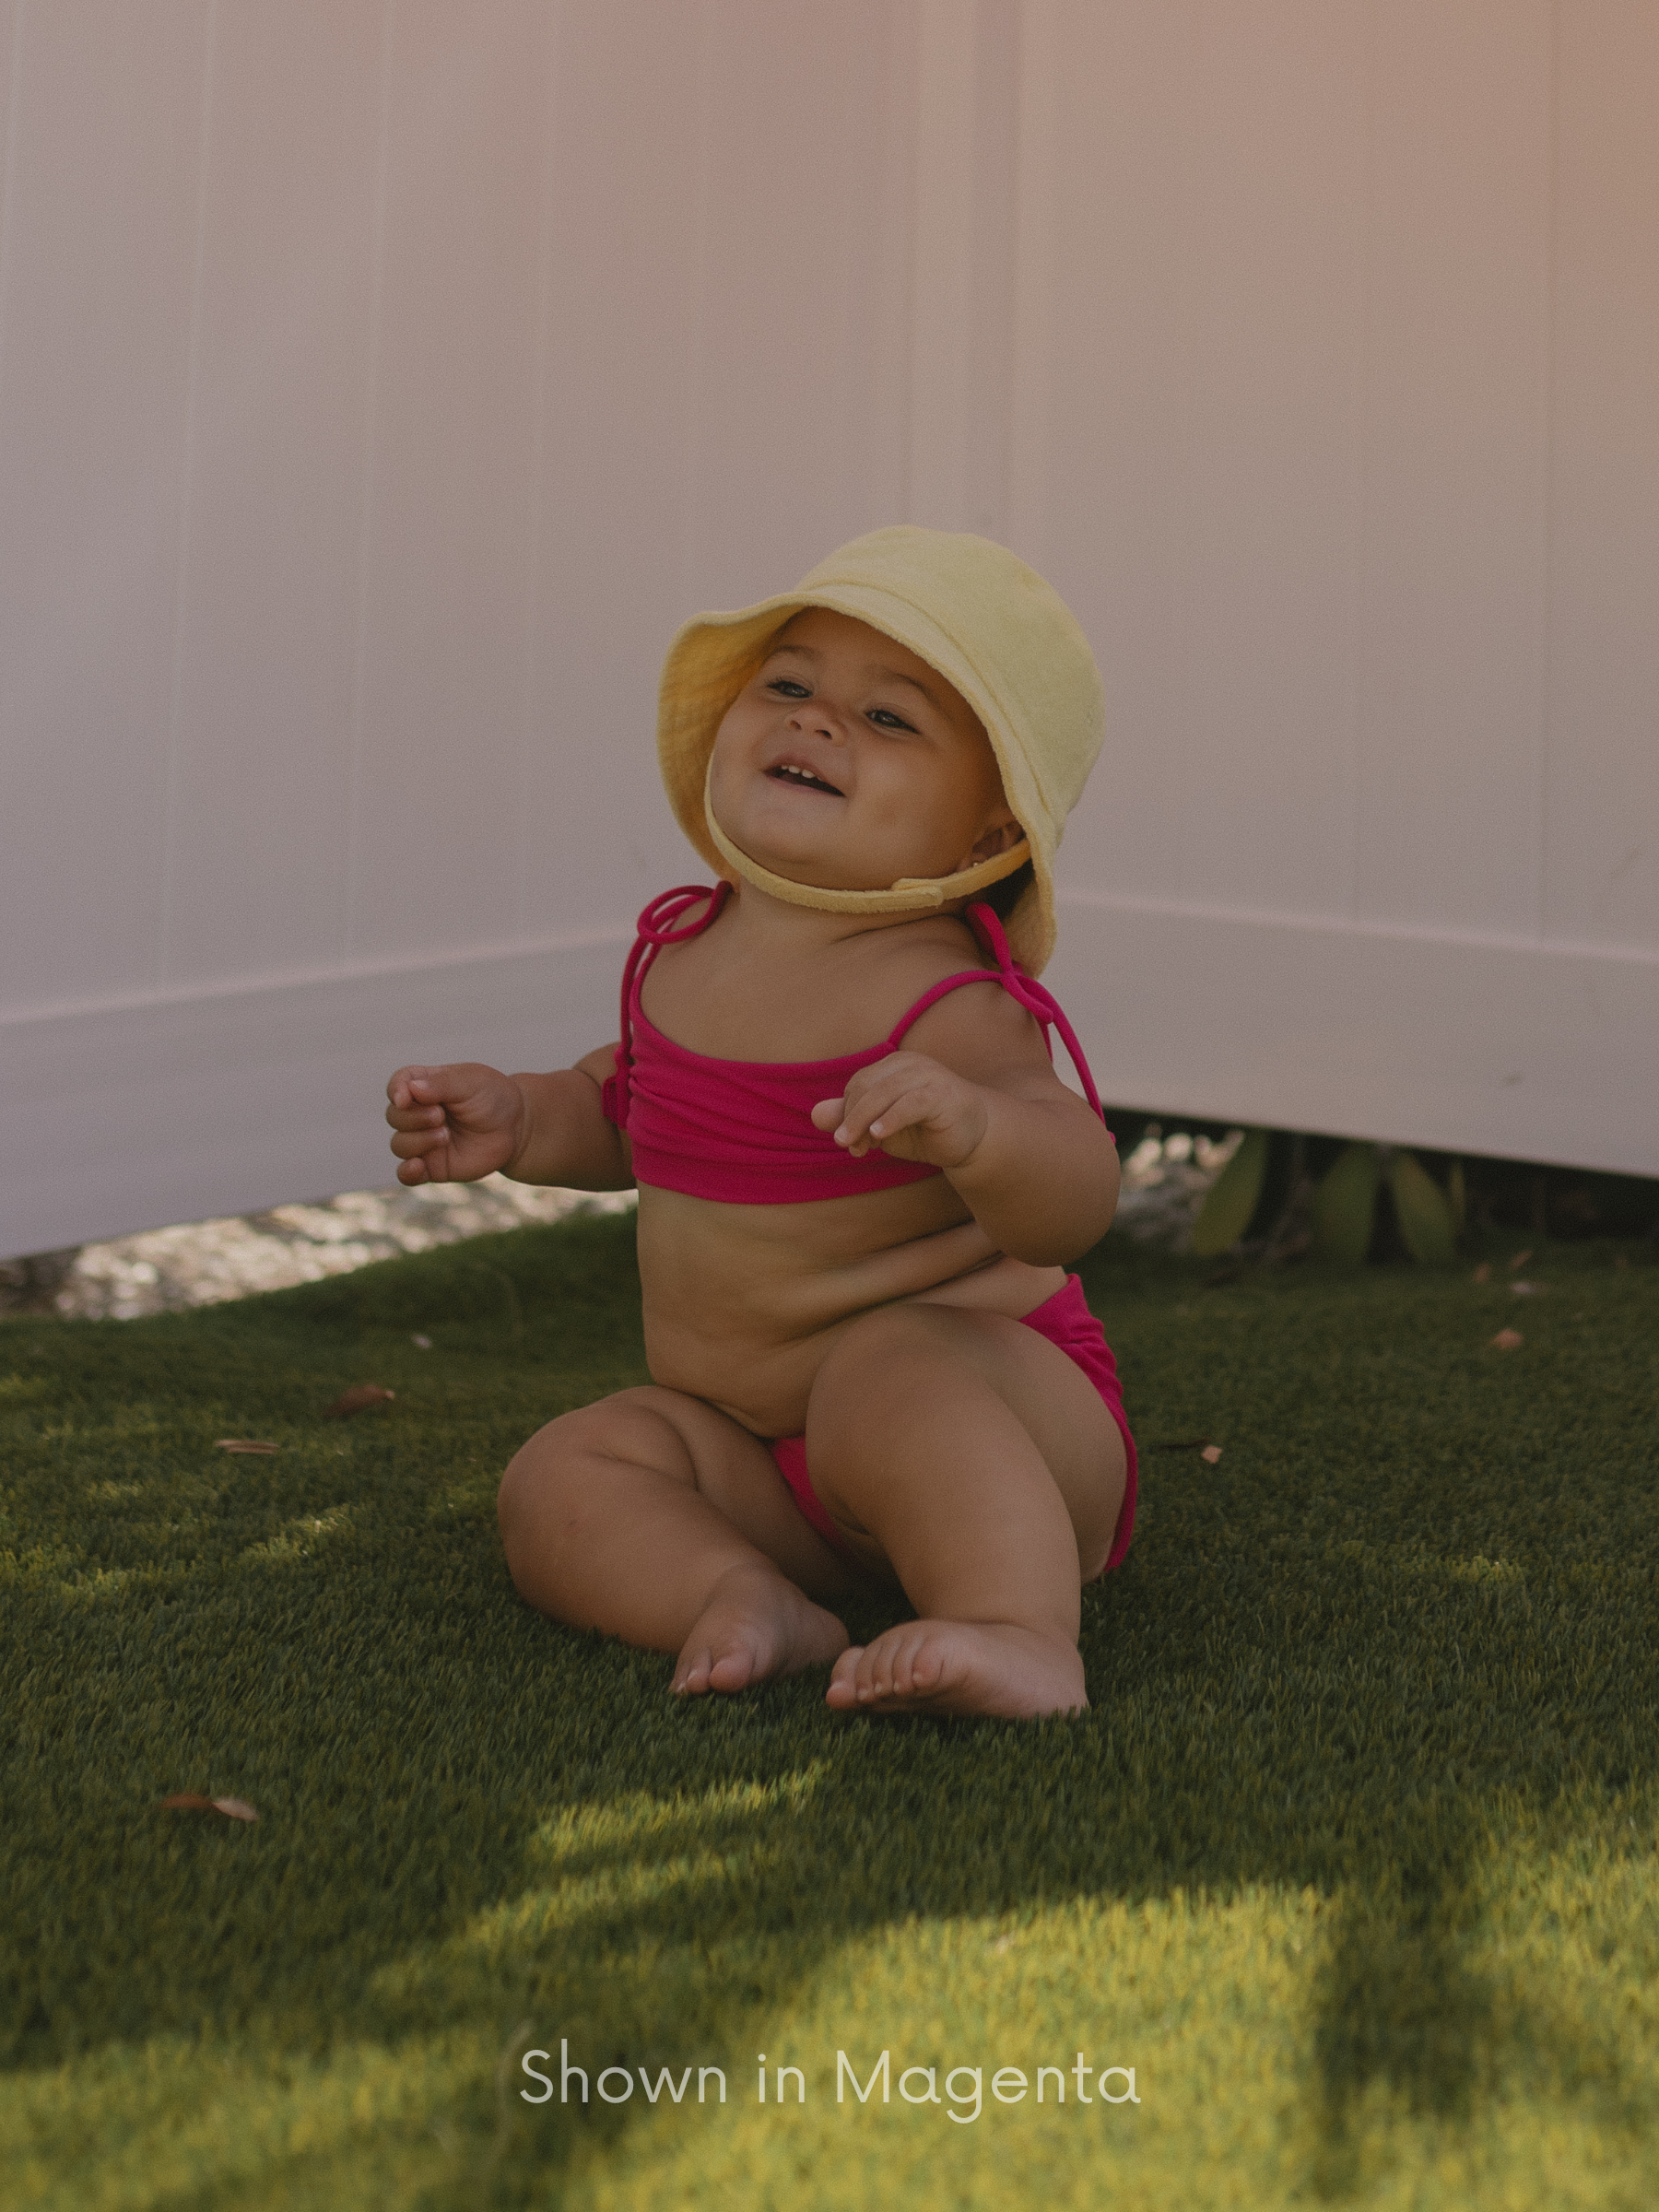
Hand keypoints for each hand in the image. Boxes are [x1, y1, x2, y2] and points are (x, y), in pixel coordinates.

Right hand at [385, 1063, 525, 1184]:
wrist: (516, 1127)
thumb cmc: (493, 1098)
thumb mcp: (472, 1082)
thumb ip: (441, 1083)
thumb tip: (410, 1088)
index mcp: (424, 1086)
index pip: (397, 1085)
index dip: (396, 1091)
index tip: (405, 1098)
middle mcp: (418, 1114)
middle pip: (394, 1116)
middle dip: (413, 1117)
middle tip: (440, 1116)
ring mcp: (423, 1141)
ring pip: (399, 1145)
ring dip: (418, 1140)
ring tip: (445, 1136)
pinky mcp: (432, 1166)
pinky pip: (406, 1174)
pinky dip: (406, 1172)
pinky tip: (418, 1166)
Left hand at [810, 1052, 990, 1170]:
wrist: (974, 1139)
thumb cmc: (925, 1129)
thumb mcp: (882, 1127)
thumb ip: (850, 1118)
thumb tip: (816, 1115)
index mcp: (893, 1066)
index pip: (858, 1084)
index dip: (847, 1113)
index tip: (847, 1144)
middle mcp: (909, 1064)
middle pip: (866, 1085)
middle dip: (853, 1119)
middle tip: (849, 1148)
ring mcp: (928, 1075)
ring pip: (884, 1092)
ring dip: (865, 1121)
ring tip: (858, 1147)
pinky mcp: (943, 1093)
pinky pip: (911, 1103)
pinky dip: (891, 1118)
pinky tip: (878, 1135)